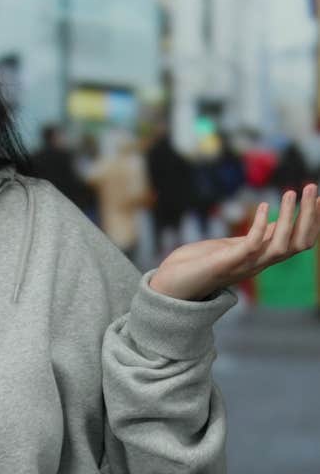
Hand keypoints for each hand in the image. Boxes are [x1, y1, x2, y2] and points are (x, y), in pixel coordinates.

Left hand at [149, 184, 319, 300]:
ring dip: (290, 219)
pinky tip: (264, 206)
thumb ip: (256, 238)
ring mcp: (243, 266)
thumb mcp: (233, 246)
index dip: (312, 222)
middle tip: (311, 188)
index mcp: (260, 259)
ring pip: (281, 246)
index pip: (298, 243)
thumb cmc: (197, 265)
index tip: (318, 197)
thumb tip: (277, 223)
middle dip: (309, 217)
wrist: (169, 285)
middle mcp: (257, 265)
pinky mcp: (226, 264)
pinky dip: (260, 227)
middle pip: (297, 245)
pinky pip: (251, 246)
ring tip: (292, 192)